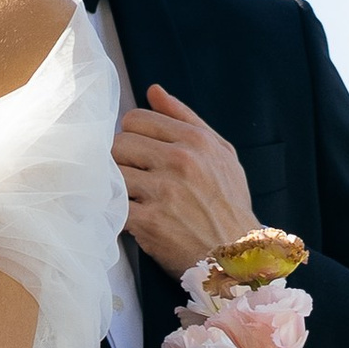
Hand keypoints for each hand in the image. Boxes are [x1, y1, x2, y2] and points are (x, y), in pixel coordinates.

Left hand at [114, 86, 257, 275]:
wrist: (238, 255)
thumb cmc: (228, 204)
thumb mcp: (220, 153)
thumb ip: (185, 118)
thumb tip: (153, 91)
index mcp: (195, 140)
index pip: (136, 119)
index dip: (132, 136)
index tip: (139, 154)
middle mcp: (180, 161)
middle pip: (119, 143)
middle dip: (120, 160)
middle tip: (132, 178)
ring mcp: (163, 192)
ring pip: (111, 172)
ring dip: (114, 185)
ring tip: (129, 197)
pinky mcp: (149, 222)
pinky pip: (111, 204)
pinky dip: (110, 210)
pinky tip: (122, 215)